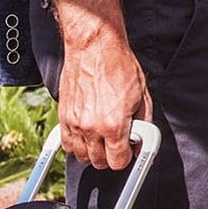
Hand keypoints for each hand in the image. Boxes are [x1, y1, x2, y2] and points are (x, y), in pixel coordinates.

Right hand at [58, 32, 153, 171]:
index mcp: (114, 125)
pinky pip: (66, 143)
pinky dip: (76, 144)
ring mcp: (75, 122)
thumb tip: (140, 144)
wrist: (95, 46)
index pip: (118, 161)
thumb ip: (143, 125)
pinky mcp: (64, 115)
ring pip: (81, 156)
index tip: (127, 151)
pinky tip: (86, 135)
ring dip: (92, 152)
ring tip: (101, 138)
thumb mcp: (142, 95)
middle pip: (99, 162)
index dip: (125, 158)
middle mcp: (92, 127)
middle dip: (110, 156)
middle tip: (116, 142)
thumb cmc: (119, 66)